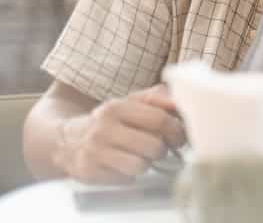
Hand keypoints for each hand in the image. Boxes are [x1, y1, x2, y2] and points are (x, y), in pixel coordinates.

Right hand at [55, 84, 184, 183]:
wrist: (65, 141)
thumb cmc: (110, 121)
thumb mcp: (129, 102)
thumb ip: (157, 98)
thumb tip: (180, 102)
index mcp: (117, 107)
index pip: (159, 119)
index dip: (176, 130)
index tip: (179, 135)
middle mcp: (104, 129)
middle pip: (154, 146)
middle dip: (163, 149)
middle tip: (159, 148)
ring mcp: (95, 152)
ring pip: (141, 165)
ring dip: (146, 163)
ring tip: (139, 156)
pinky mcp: (90, 173)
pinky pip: (125, 179)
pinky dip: (130, 175)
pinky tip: (122, 166)